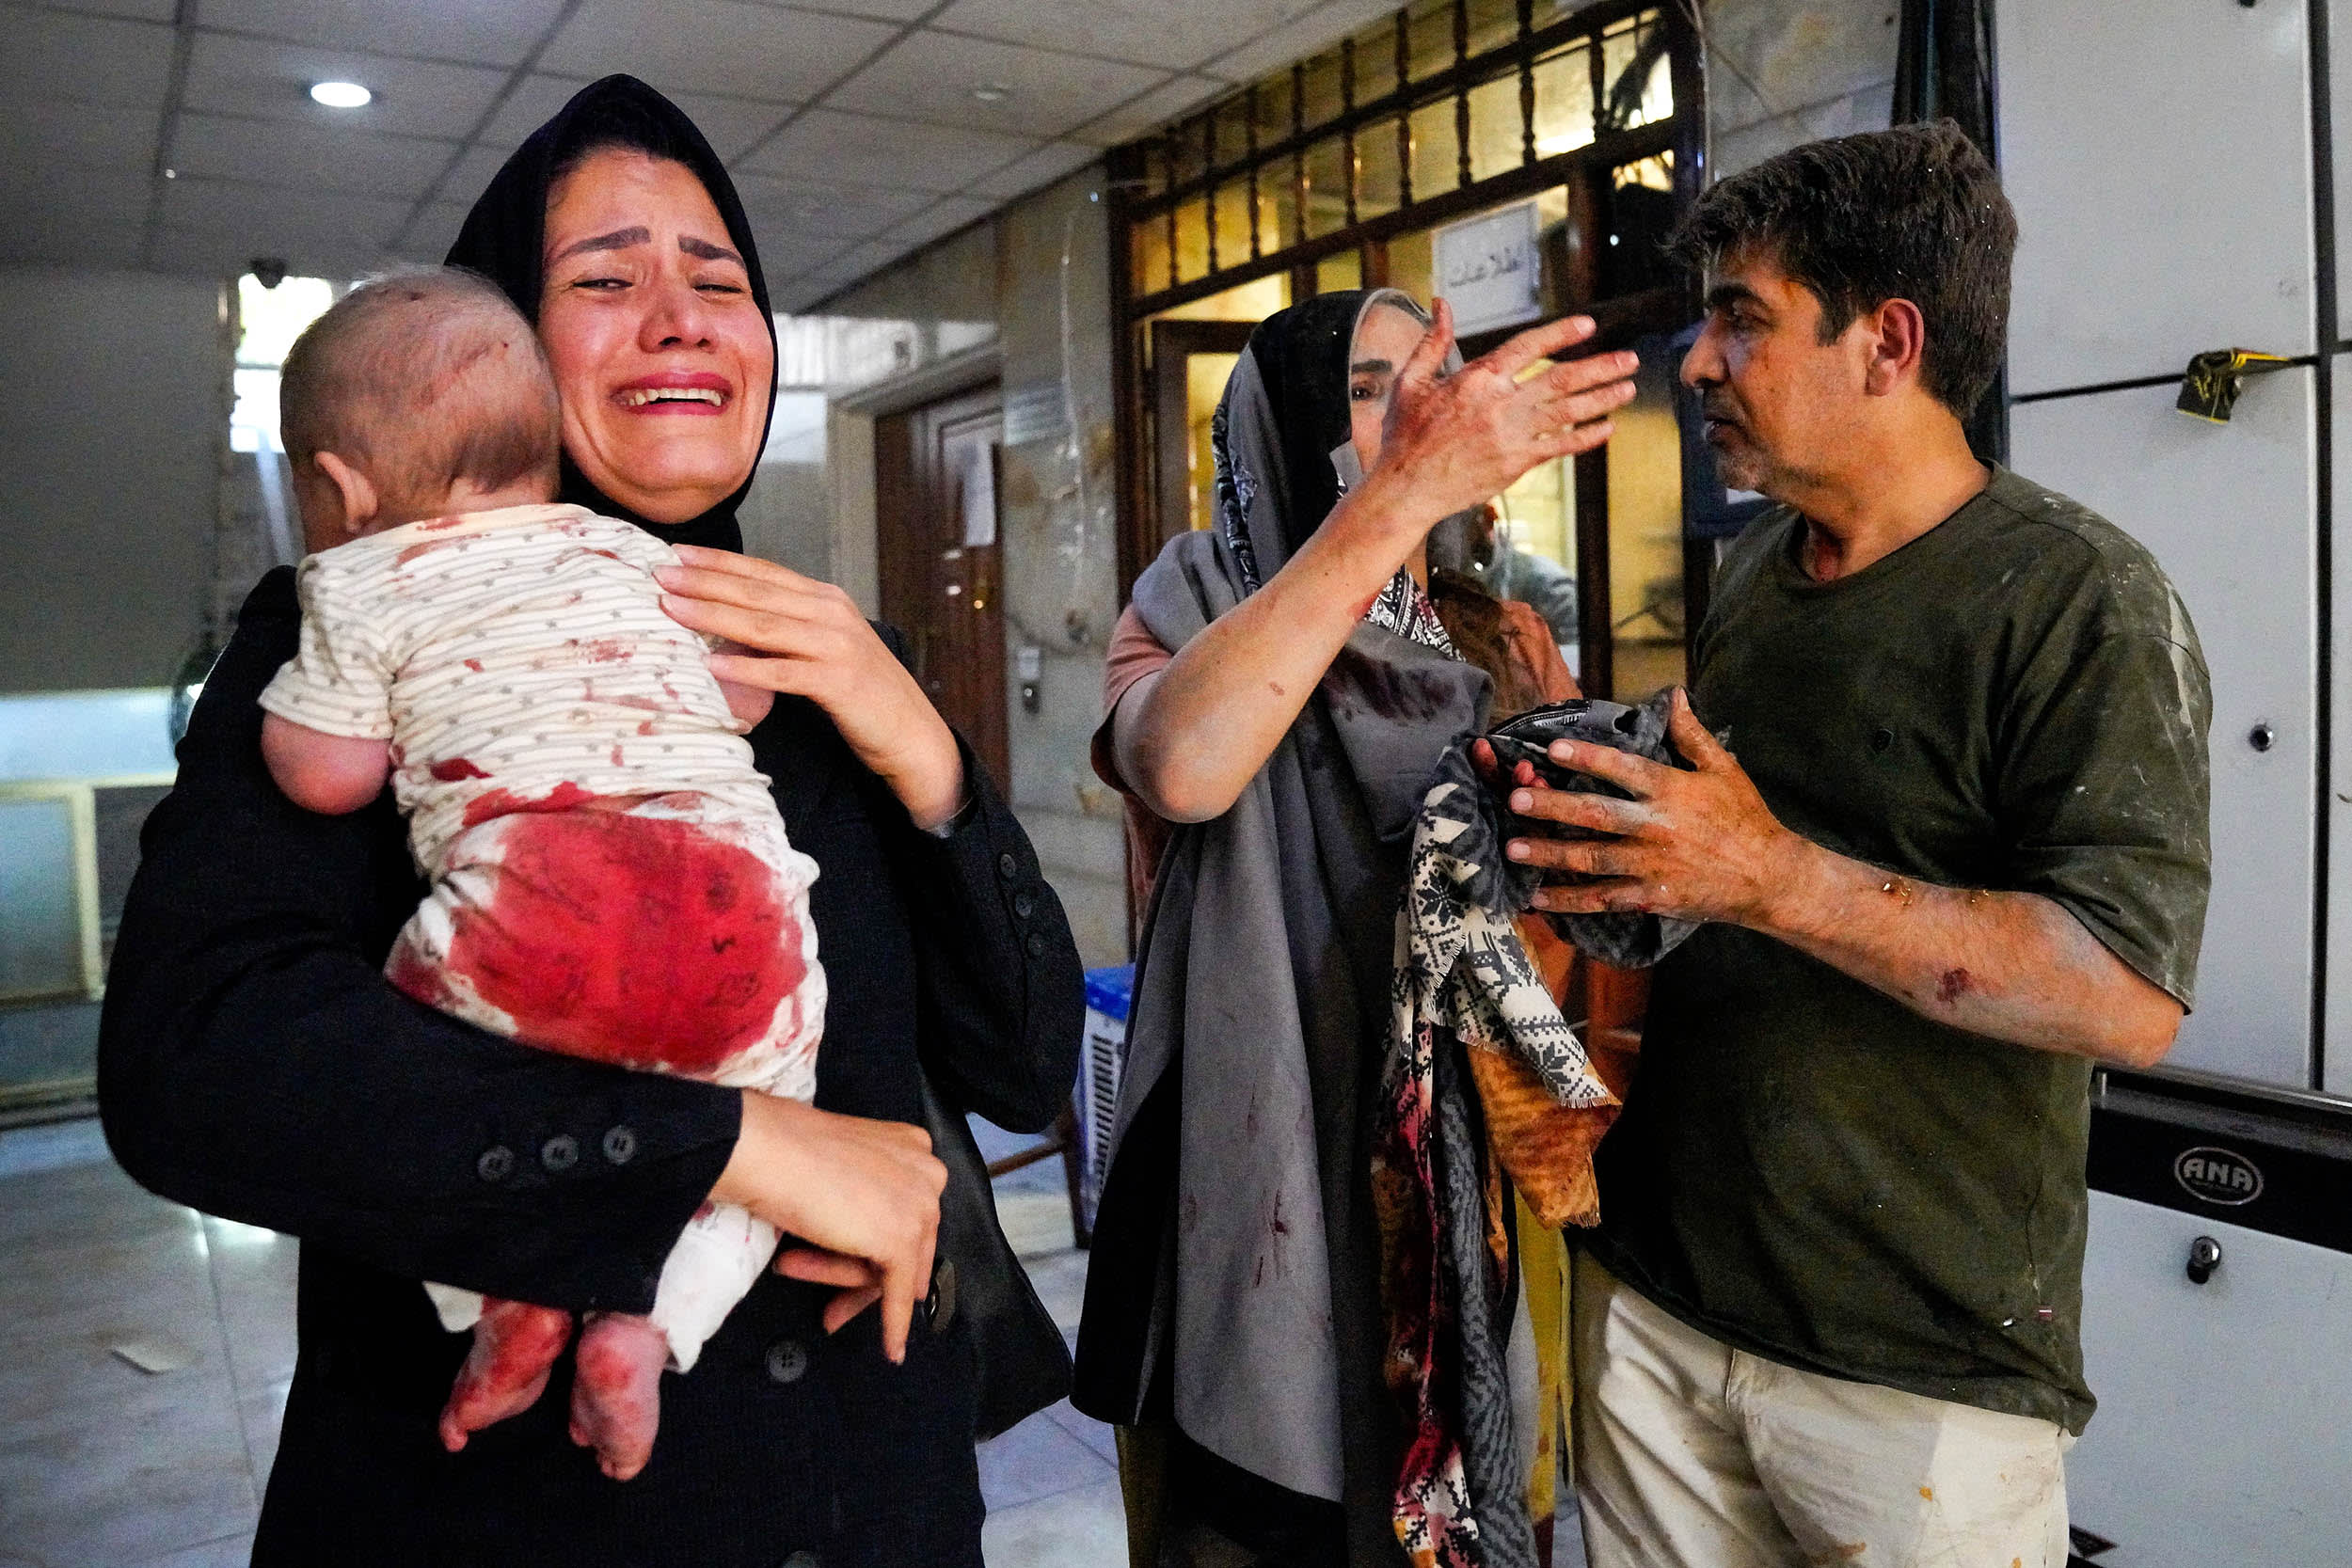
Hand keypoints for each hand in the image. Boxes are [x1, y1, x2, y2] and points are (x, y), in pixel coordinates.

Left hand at [655, 547, 966, 828]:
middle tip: (659, 573)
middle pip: (757, 592)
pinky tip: (712, 664)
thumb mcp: (825, 649)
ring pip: (764, 625)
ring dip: (714, 614)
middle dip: (704, 581)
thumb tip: (728, 622)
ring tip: (672, 608)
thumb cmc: (863, 695)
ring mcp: (837, 646)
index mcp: (827, 599)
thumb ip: (787, 631)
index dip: (718, 561)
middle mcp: (832, 613)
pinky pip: (782, 672)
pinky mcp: (838, 682)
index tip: (676, 553)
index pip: (764, 571)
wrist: (913, 733)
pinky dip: (746, 667)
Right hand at [710, 1093, 946, 1361]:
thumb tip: (872, 1251)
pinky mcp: (901, 1240)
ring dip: (853, 1292)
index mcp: (914, 1148)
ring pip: (895, 1269)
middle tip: (837, 1310)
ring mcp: (920, 1205)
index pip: (905, 1213)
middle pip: (906, 1244)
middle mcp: (928, 1173)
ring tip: (824, 1313)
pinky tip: (893, 1349)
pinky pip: (899, 1294)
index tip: (852, 1273)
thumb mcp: (841, 1172)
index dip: (877, 1248)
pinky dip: (894, 1325)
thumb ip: (865, 1199)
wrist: (766, 1149)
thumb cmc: (786, 1152)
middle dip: (868, 1280)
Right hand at [1354, 300, 1637, 539]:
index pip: (1529, 347)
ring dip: (1603, 398)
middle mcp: (1501, 405)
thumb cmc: (1404, 436)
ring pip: (1569, 412)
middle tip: (1628, 359)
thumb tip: (1441, 305)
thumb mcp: (1411, 382)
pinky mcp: (1517, 463)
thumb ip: (1432, 341)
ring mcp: (1513, 435)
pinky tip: (1607, 427)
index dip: (1561, 334)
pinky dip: (1586, 437)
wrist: (1406, 488)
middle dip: (1600, 367)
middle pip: (1562, 379)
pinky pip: (1561, 446)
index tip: (1588, 325)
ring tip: (1629, 387)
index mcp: (1477, 379)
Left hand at [1502, 688, 1804, 927]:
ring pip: (1591, 859)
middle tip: (1514, 801)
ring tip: (1513, 849)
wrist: (1770, 877)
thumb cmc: (1746, 818)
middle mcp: (1656, 827)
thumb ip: (1692, 734)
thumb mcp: (1724, 769)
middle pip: (1596, 815)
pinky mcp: (1651, 896)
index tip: (1552, 749)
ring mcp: (1651, 865)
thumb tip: (1674, 694)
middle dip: (1552, 808)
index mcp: (1672, 791)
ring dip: (1550, 855)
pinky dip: (1570, 901)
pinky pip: (1603, 898)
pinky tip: (1539, 898)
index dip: (1587, 758)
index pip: (1623, 769)